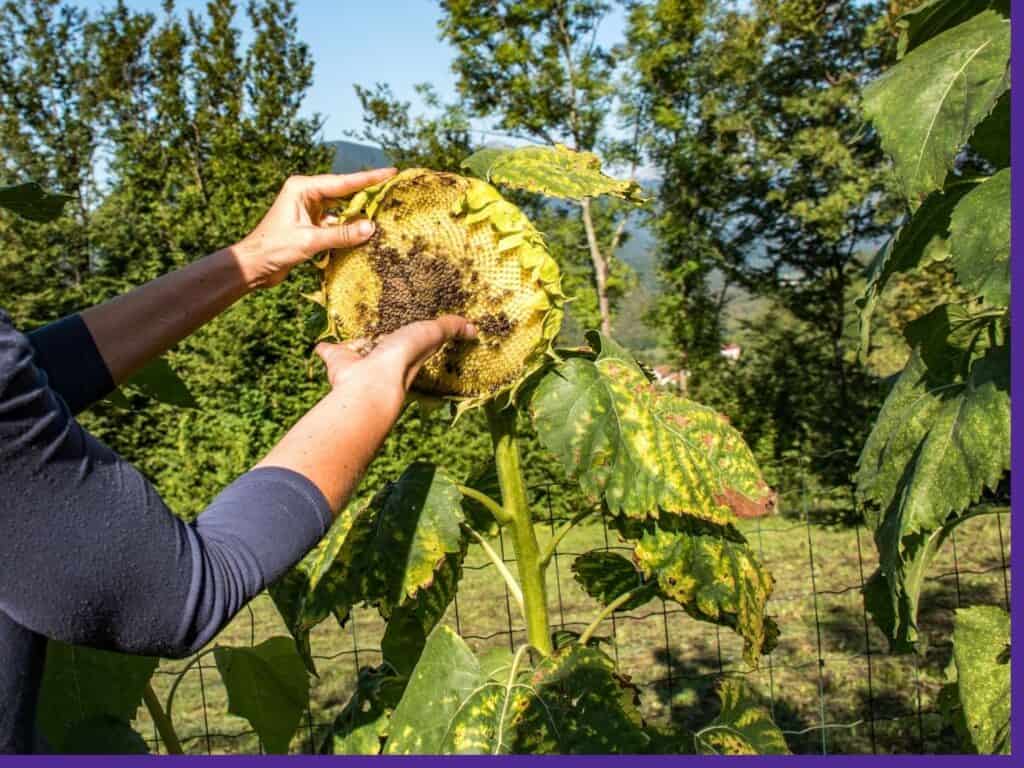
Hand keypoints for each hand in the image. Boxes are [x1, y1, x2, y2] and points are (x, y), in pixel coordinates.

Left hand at [235, 168, 396, 288]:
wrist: (253, 266)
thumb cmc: (273, 248)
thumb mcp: (309, 240)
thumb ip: (341, 234)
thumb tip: (371, 228)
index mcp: (303, 188)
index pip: (343, 182)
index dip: (369, 179)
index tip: (391, 172)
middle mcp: (306, 193)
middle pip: (345, 191)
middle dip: (368, 193)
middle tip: (394, 188)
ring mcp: (308, 208)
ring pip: (342, 208)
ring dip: (359, 214)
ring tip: (384, 212)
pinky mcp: (310, 223)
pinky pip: (336, 223)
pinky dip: (348, 228)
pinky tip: (364, 232)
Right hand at [314, 315, 477, 408]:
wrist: (370, 383)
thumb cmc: (403, 359)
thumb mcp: (430, 335)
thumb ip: (448, 329)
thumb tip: (474, 329)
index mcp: (408, 353)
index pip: (414, 342)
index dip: (414, 335)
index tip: (413, 328)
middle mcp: (384, 359)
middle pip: (383, 344)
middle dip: (382, 338)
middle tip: (380, 328)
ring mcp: (360, 362)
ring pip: (359, 348)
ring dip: (356, 342)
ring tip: (354, 333)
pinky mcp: (338, 360)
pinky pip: (331, 351)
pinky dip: (326, 348)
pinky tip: (322, 345)